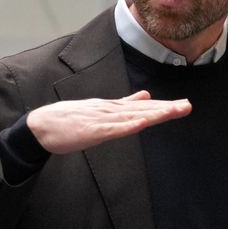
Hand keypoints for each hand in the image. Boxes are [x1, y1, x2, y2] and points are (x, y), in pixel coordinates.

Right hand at [26, 88, 190, 154]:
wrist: (41, 126)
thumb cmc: (67, 120)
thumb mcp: (98, 111)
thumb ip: (123, 105)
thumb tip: (145, 97)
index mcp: (112, 108)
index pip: (142, 108)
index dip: (163, 107)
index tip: (182, 105)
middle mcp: (109, 110)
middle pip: (141, 110)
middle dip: (165, 109)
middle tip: (187, 106)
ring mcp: (100, 120)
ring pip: (131, 117)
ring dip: (151, 114)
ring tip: (171, 112)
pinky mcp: (91, 131)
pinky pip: (112, 129)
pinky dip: (127, 126)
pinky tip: (142, 124)